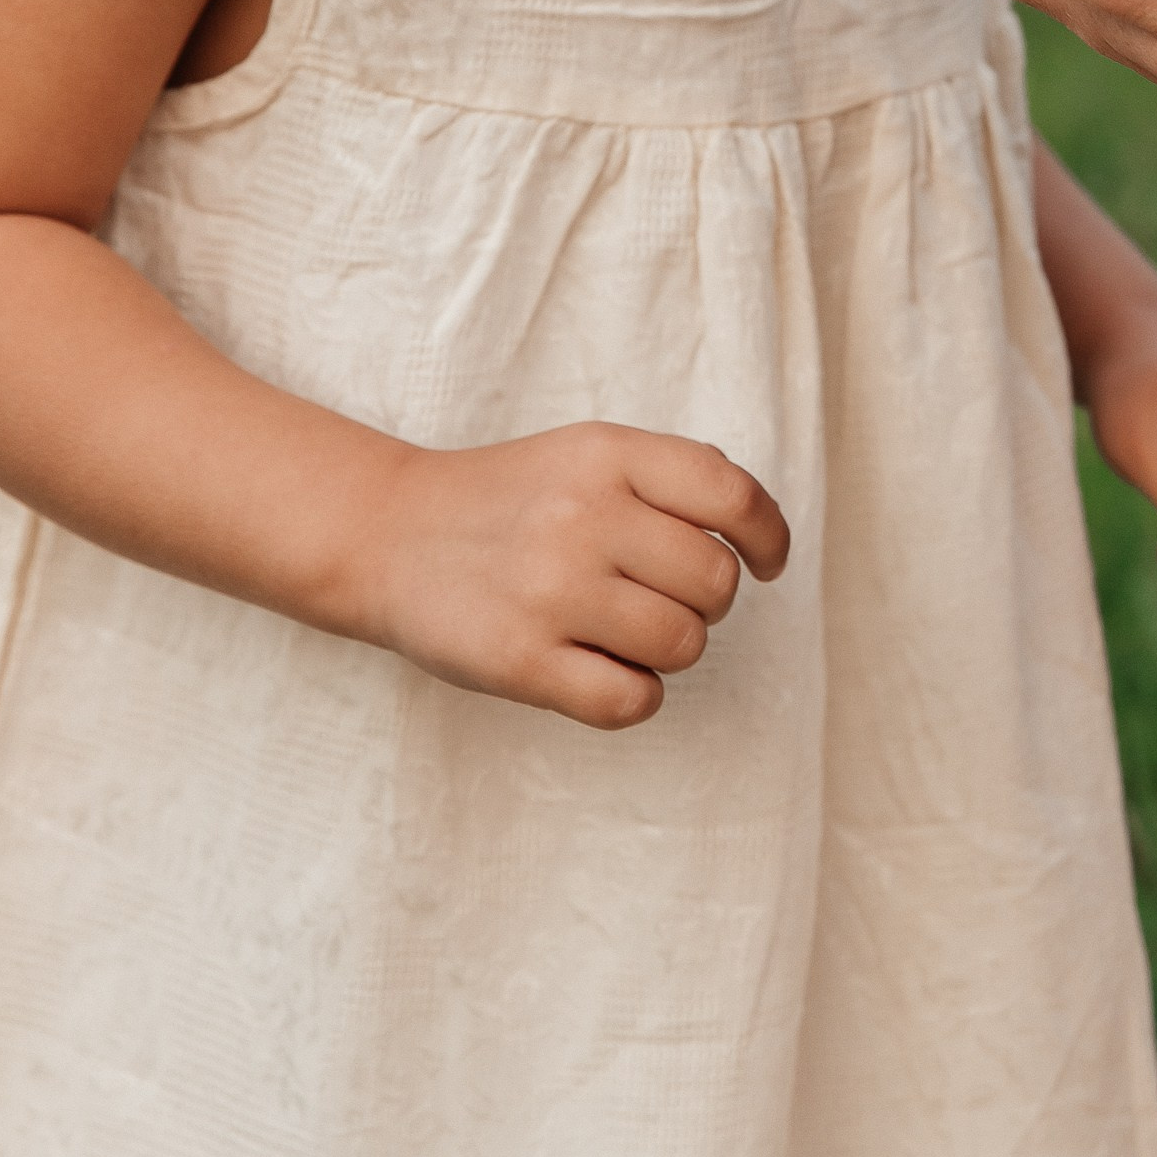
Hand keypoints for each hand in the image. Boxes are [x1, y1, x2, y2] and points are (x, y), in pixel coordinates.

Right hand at [357, 423, 790, 728]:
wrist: (388, 533)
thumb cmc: (509, 500)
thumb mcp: (585, 454)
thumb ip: (668, 477)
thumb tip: (756, 530)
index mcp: (607, 455)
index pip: (732, 494)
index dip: (768, 537)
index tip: (766, 564)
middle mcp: (582, 516)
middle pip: (714, 583)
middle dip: (703, 602)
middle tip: (658, 598)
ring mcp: (550, 590)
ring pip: (683, 645)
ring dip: (668, 651)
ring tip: (622, 634)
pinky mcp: (521, 662)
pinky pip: (631, 702)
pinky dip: (634, 696)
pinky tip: (603, 673)